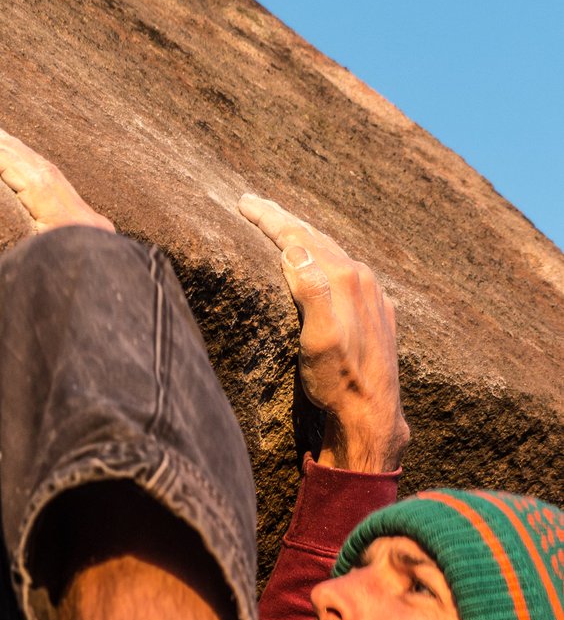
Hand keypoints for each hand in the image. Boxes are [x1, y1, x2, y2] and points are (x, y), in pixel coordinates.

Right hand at [238, 195, 409, 471]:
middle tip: (253, 204)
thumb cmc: (338, 382)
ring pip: (331, 252)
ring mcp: (372, 293)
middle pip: (315, 238)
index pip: (298, 237)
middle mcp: (361, 278)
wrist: (373, 415)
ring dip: (304, 237)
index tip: (242, 204)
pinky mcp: (376, 310)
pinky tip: (319, 263)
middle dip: (282, 219)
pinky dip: (323, 258)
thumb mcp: (319, 340)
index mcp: (344, 278)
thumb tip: (292, 250)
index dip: (269, 219)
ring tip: (282, 226)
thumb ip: (311, 290)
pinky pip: (345, 270)